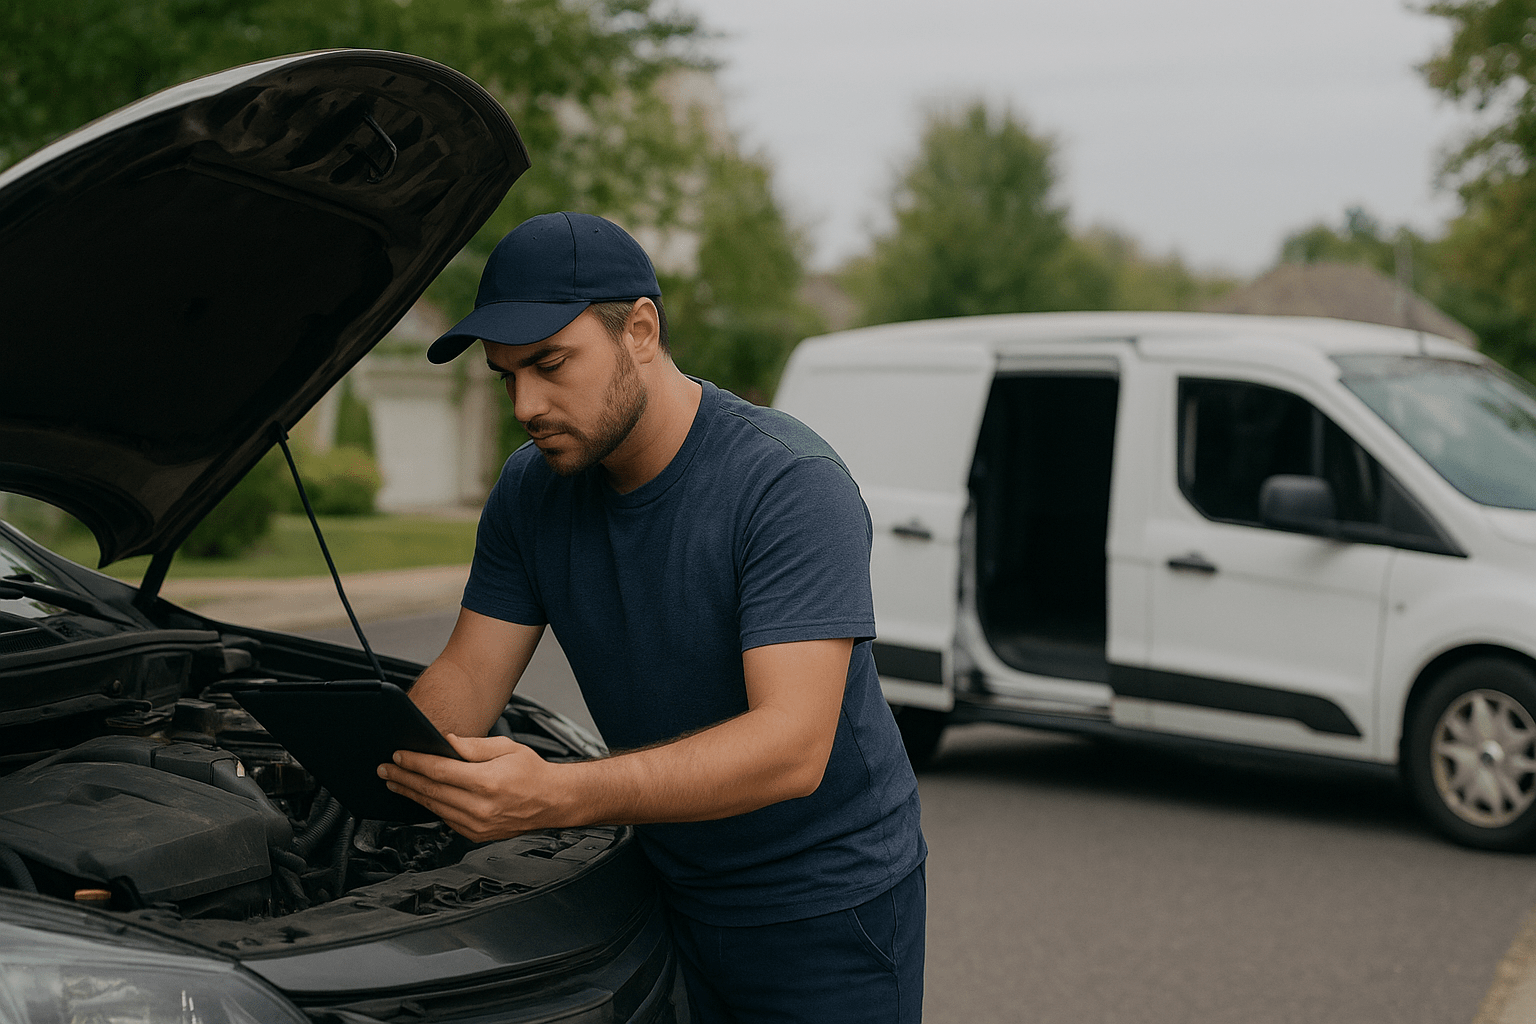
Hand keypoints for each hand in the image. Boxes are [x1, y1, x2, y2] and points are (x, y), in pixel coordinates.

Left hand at [378, 734, 564, 841]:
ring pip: (434, 808)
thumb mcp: (506, 748)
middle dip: (404, 779)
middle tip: (386, 770)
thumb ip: (473, 746)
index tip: (398, 757)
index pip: (440, 771)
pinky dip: (430, 807)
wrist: (553, 801)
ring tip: (395, 784)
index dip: (415, 763)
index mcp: (487, 782)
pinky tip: (420, 797)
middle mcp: (481, 807)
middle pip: (431, 791)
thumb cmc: (532, 773)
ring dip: (411, 794)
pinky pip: (446, 819)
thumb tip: (445, 741)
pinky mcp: (476, 834)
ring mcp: (478, 824)